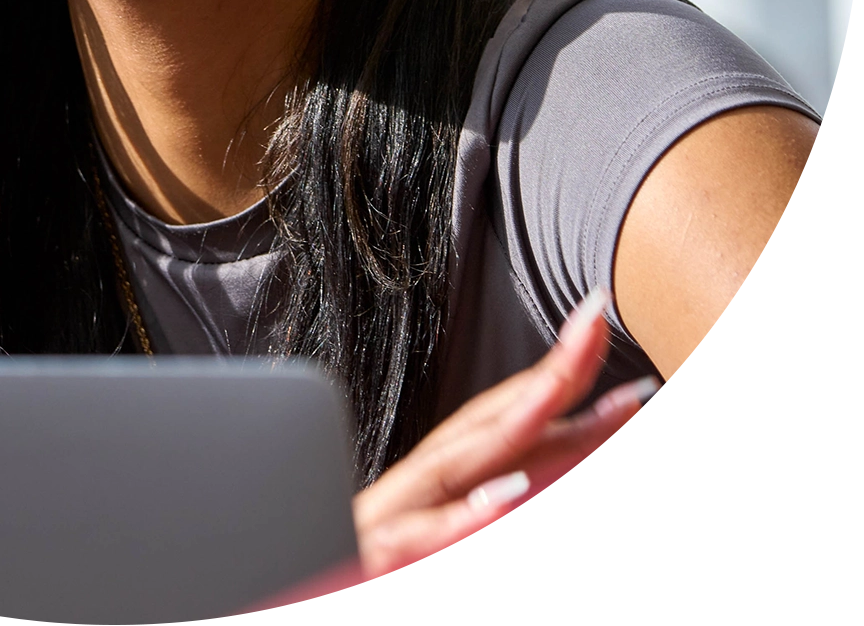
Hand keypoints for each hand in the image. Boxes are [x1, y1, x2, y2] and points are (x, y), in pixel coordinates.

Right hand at [352, 288, 659, 577]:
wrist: (296, 581)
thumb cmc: (374, 548)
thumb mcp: (436, 520)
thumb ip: (477, 496)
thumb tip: (529, 474)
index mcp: (455, 469)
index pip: (518, 415)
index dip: (566, 372)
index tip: (604, 327)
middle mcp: (433, 478)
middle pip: (499, 418)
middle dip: (551, 370)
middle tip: (596, 321)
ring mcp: (406, 511)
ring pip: (462, 461)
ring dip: (511, 422)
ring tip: (555, 388)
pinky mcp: (381, 554)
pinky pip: (423, 537)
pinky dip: (461, 518)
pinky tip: (500, 499)